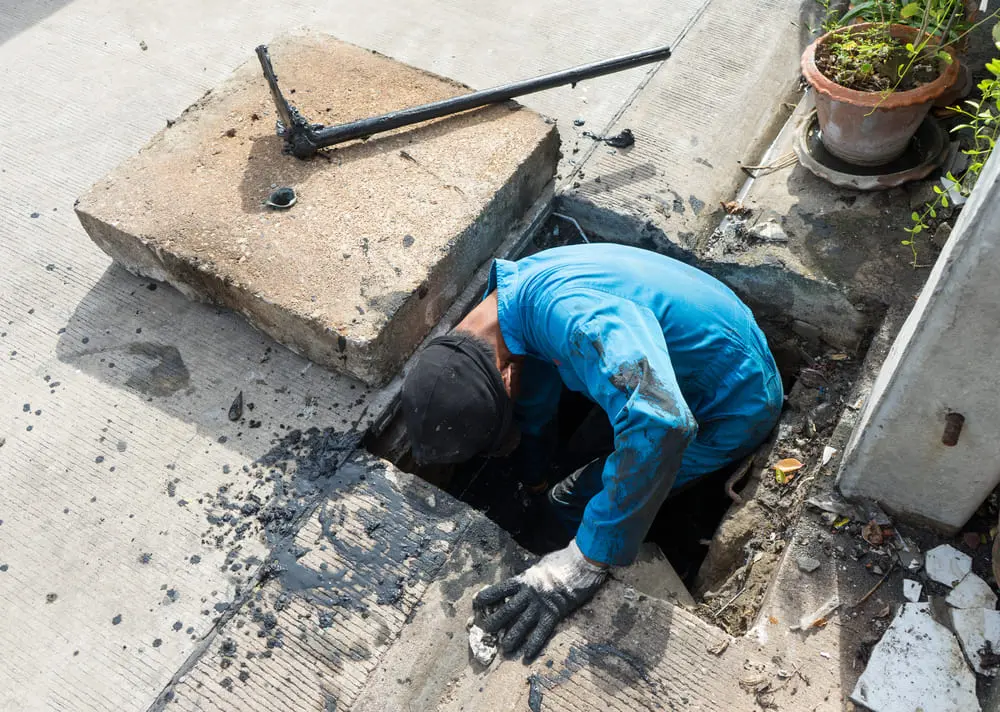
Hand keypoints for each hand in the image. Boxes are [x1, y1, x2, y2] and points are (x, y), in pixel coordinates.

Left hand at [473, 539, 608, 661]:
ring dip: (511, 637)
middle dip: (495, 621)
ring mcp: (541, 605)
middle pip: (507, 610)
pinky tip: (527, 655)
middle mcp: (529, 593)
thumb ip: (530, 576)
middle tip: (486, 631)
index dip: (489, 596)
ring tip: (504, 649)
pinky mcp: (554, 614)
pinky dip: (534, 644)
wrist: (582, 564)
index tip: (477, 601)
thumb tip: (523, 582)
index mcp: (525, 579)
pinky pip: (542, 631)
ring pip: (521, 624)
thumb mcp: (540, 565)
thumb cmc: (563, 560)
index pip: (502, 589)